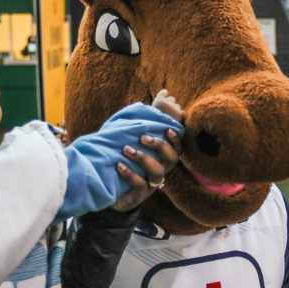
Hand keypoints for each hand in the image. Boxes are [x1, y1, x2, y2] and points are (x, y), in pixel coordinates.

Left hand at [113, 90, 182, 213]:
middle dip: (159, 146)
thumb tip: (164, 92)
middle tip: (142, 137)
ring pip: (157, 172)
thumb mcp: (136, 134)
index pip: (178, 145)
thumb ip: (150, 115)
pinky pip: (140, 185)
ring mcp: (152, 182)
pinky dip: (130, 174)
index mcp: (164, 154)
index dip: (175, 138)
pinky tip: (119, 165)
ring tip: (126, 149)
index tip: (167, 129)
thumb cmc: (128, 154)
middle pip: (171, 158)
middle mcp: (162, 168)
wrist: (110, 186)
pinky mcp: (140, 194)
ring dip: (143, 159)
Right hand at [152, 89, 182, 120]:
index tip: (162, 100)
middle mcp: (167, 103)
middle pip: (172, 99)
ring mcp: (174, 109)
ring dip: (174, 110)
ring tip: (169, 117)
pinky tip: (174, 120)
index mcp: (159, 101)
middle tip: (165, 111)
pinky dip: (179, 115)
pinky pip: (182, 112)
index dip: (163, 96)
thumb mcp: (153, 108)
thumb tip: (166, 91)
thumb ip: (160, 98)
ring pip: (177, 106)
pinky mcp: (180, 115)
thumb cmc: (154, 120)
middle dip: (170, 103)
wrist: (159, 133)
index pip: (164, 92)